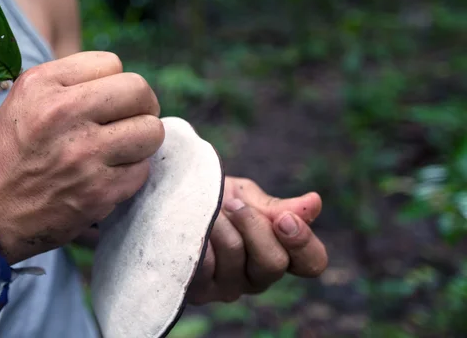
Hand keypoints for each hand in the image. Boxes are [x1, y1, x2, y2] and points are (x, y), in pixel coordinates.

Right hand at [0, 51, 163, 262]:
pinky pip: (143, 169)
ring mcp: (84, 155)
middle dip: (143, 105)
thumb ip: (71, 80)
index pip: (112, 63)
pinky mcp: (99, 191)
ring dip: (142, 140)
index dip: (113, 83)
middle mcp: (63, 114)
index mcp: (42, 85)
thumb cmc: (13, 151)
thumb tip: (122, 80)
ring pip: (152, 131)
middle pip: (139, 91)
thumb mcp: (25, 98)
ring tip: (122, 147)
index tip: (106, 101)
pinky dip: (131, 172)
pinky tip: (110, 174)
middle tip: (132, 118)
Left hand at [186, 177, 327, 304]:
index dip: (303, 242)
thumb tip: (314, 203)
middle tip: (232, 204)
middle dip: (253, 225)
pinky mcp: (198, 290)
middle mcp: (258, 277)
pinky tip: (192, 228)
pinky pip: (205, 262)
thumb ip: (277, 207)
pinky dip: (199, 236)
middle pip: (273, 263)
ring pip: (235, 256)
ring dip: (220, 223)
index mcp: (279, 252)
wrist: (172, 199)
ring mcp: (228, 287)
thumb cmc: (215, 198)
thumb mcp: (247, 196)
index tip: (285, 218)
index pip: (311, 262)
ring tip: (208, 210)